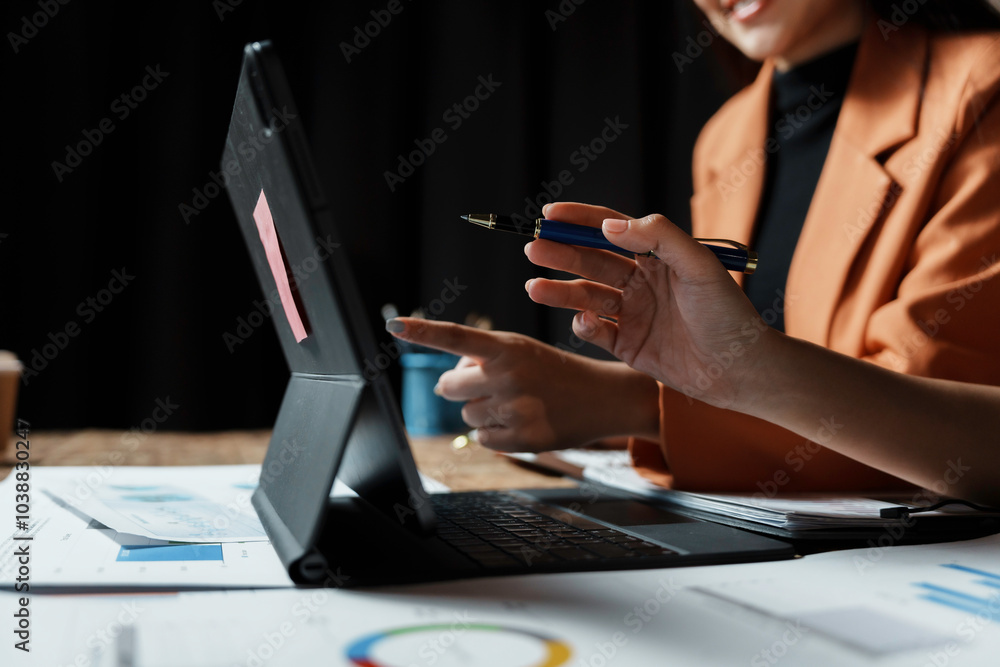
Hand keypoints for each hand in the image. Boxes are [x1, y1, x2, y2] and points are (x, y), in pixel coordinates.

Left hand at [385, 318, 659, 451]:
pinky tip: (521, 421)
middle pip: (448, 386)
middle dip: (459, 386)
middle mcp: (508, 376)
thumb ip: (480, 359)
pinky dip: (495, 433)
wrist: (601, 396)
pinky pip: (482, 438)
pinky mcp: (521, 439)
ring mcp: (514, 409)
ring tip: (517, 401)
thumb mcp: (521, 350)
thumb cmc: (552, 370)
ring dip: (482, 410)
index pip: (455, 337)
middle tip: (489, 383)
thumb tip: (442, 384)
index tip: (394, 326)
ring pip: (466, 414)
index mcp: (506, 347)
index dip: (422, 332)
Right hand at [525, 206, 772, 410]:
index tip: (551, 213)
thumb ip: (659, 237)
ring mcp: (633, 315)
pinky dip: (584, 326)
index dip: (581, 220)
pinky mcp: (628, 346)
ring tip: (534, 287)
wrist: (741, 371)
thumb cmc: (728, 314)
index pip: (612, 230)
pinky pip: (596, 333)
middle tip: (534, 247)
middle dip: (561, 253)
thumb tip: (611, 225)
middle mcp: (642, 283)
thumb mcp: (700, 266)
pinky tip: (584, 321)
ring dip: (560, 290)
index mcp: (658, 258)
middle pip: (592, 261)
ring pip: (586, 296)